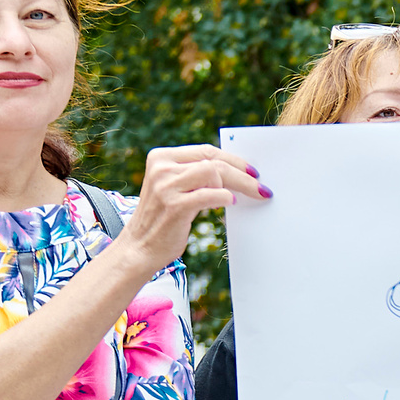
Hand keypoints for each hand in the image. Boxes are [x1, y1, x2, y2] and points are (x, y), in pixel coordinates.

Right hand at [120, 146, 269, 269]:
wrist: (139, 249)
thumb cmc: (162, 220)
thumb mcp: (174, 189)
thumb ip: (194, 176)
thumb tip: (234, 172)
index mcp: (160, 157)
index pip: (205, 151)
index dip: (232, 159)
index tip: (251, 170)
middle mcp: (161, 168)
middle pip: (213, 161)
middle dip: (242, 173)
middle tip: (260, 185)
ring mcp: (166, 186)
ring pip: (214, 173)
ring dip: (236, 185)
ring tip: (243, 198)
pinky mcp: (174, 205)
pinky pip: (210, 195)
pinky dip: (225, 198)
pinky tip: (231, 203)